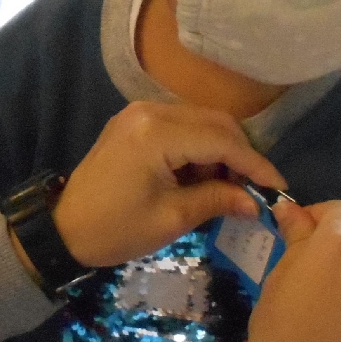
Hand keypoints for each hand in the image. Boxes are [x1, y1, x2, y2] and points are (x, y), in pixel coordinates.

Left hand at [51, 101, 285, 268]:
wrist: (63, 230)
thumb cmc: (115, 229)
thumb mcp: (171, 219)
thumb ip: (217, 201)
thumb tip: (255, 203)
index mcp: (157, 133)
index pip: (222, 141)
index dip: (255, 165)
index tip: (277, 189)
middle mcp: (150, 111)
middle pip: (215, 123)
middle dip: (240, 155)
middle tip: (252, 191)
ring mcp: (140, 113)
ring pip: (201, 121)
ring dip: (220, 151)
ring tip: (225, 188)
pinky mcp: (135, 121)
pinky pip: (181, 125)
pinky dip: (199, 147)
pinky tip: (201, 176)